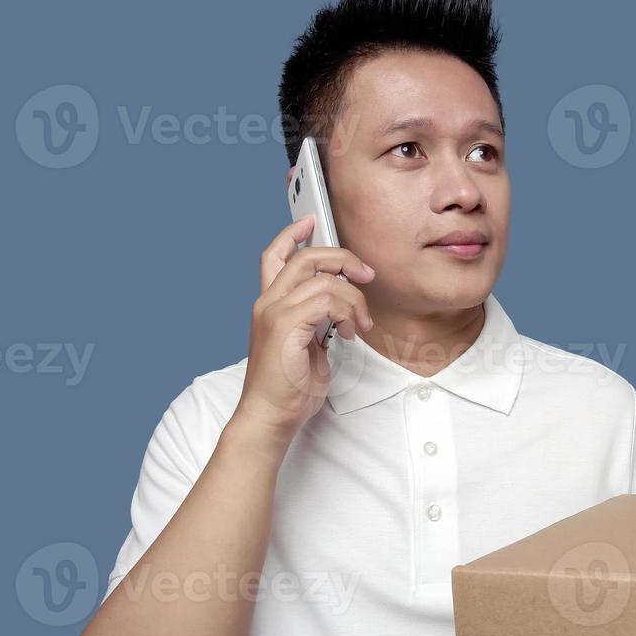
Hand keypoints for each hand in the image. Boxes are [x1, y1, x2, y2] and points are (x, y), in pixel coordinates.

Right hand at [233, 215, 375, 439]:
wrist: (271, 416)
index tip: (311, 220)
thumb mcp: (308, 346)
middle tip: (366, 274)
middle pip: (306, 257)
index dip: (292, 233)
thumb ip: (317, 321)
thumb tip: (341, 310)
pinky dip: (347, 312)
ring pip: (323, 278)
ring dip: (353, 299)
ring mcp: (274, 312)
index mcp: (270, 304)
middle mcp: (268, 302)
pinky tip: (350, 333)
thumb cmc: (288, 389)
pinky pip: (327, 301)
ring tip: (359, 325)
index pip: (274, 256)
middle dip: (343, 259)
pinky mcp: (285, 325)